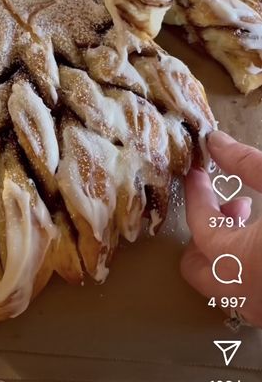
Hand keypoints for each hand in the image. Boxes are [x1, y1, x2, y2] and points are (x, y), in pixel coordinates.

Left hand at [181, 130, 261, 327]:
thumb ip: (247, 164)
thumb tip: (215, 141)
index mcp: (235, 260)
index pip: (199, 220)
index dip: (197, 191)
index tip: (197, 170)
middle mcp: (241, 293)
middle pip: (196, 265)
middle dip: (206, 229)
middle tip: (229, 204)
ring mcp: (259, 310)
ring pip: (220, 282)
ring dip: (226, 247)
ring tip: (251, 219)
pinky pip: (244, 293)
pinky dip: (243, 265)